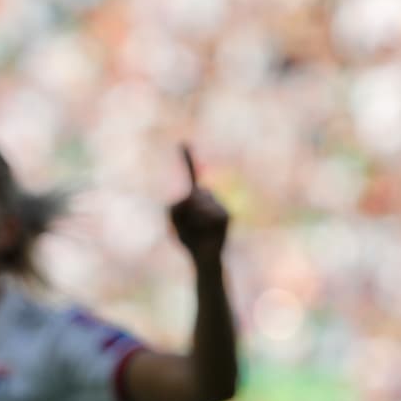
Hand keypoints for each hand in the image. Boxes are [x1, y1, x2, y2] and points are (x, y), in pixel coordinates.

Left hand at [169, 144, 228, 262]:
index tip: (182, 143)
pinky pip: (209, 214)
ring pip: (199, 204)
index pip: (190, 175)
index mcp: (195, 196)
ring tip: (198, 230)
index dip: (186, 159)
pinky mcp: (226, 215)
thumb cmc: (189, 239)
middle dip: (182, 212)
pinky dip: (203, 224)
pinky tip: (207, 231)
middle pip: (190, 194)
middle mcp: (208, 197)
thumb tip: (188, 196)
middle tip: (186, 226)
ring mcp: (219, 205)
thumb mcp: (174, 223)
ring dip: (192, 220)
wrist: (204, 257)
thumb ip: (174, 208)